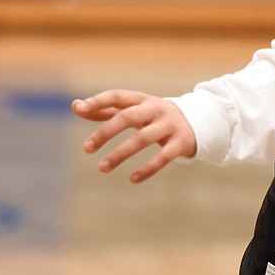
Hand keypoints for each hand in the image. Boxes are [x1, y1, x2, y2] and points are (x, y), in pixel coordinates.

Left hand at [73, 90, 196, 183]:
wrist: (199, 122)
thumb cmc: (156, 117)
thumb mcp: (135, 110)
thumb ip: (106, 109)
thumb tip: (76, 106)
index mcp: (143, 100)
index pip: (119, 96)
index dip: (99, 101)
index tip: (80, 109)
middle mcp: (157, 109)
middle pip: (129, 117)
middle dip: (106, 132)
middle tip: (86, 148)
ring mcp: (170, 125)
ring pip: (144, 138)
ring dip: (121, 153)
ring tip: (102, 167)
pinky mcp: (181, 142)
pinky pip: (164, 156)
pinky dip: (148, 168)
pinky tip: (133, 179)